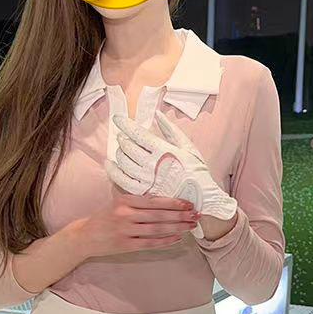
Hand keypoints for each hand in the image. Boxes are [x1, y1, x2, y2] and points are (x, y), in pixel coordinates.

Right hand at [73, 193, 199, 258]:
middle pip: (159, 215)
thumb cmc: (103, 218)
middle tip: (195, 215)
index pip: (154, 201)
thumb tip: (164, 201)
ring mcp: (126, 231)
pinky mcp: (126, 245)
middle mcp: (126, 214)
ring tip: (190, 226)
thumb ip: (136, 202)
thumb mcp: (117, 203)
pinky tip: (177, 238)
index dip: (173, 203)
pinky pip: (150, 243)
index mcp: (124, 201)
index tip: (187, 203)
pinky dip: (165, 241)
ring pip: (157, 229)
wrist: (84, 236)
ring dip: (177, 227)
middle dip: (180, 215)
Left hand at [103, 110, 236, 238]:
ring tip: (122, 149)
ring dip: (120, 152)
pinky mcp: (142, 192)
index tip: (118, 119)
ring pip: (123, 161)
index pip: (137, 134)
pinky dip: (113, 171)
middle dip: (123, 139)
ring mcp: (146, 178)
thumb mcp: (187, 147)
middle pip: (128, 146)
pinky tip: (110, 164)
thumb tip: (158, 115)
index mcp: (163, 150)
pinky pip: (121, 180)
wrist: (201, 198)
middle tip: (124, 136)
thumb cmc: (196, 172)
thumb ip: (170, 130)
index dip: (125, 124)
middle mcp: (152, 164)